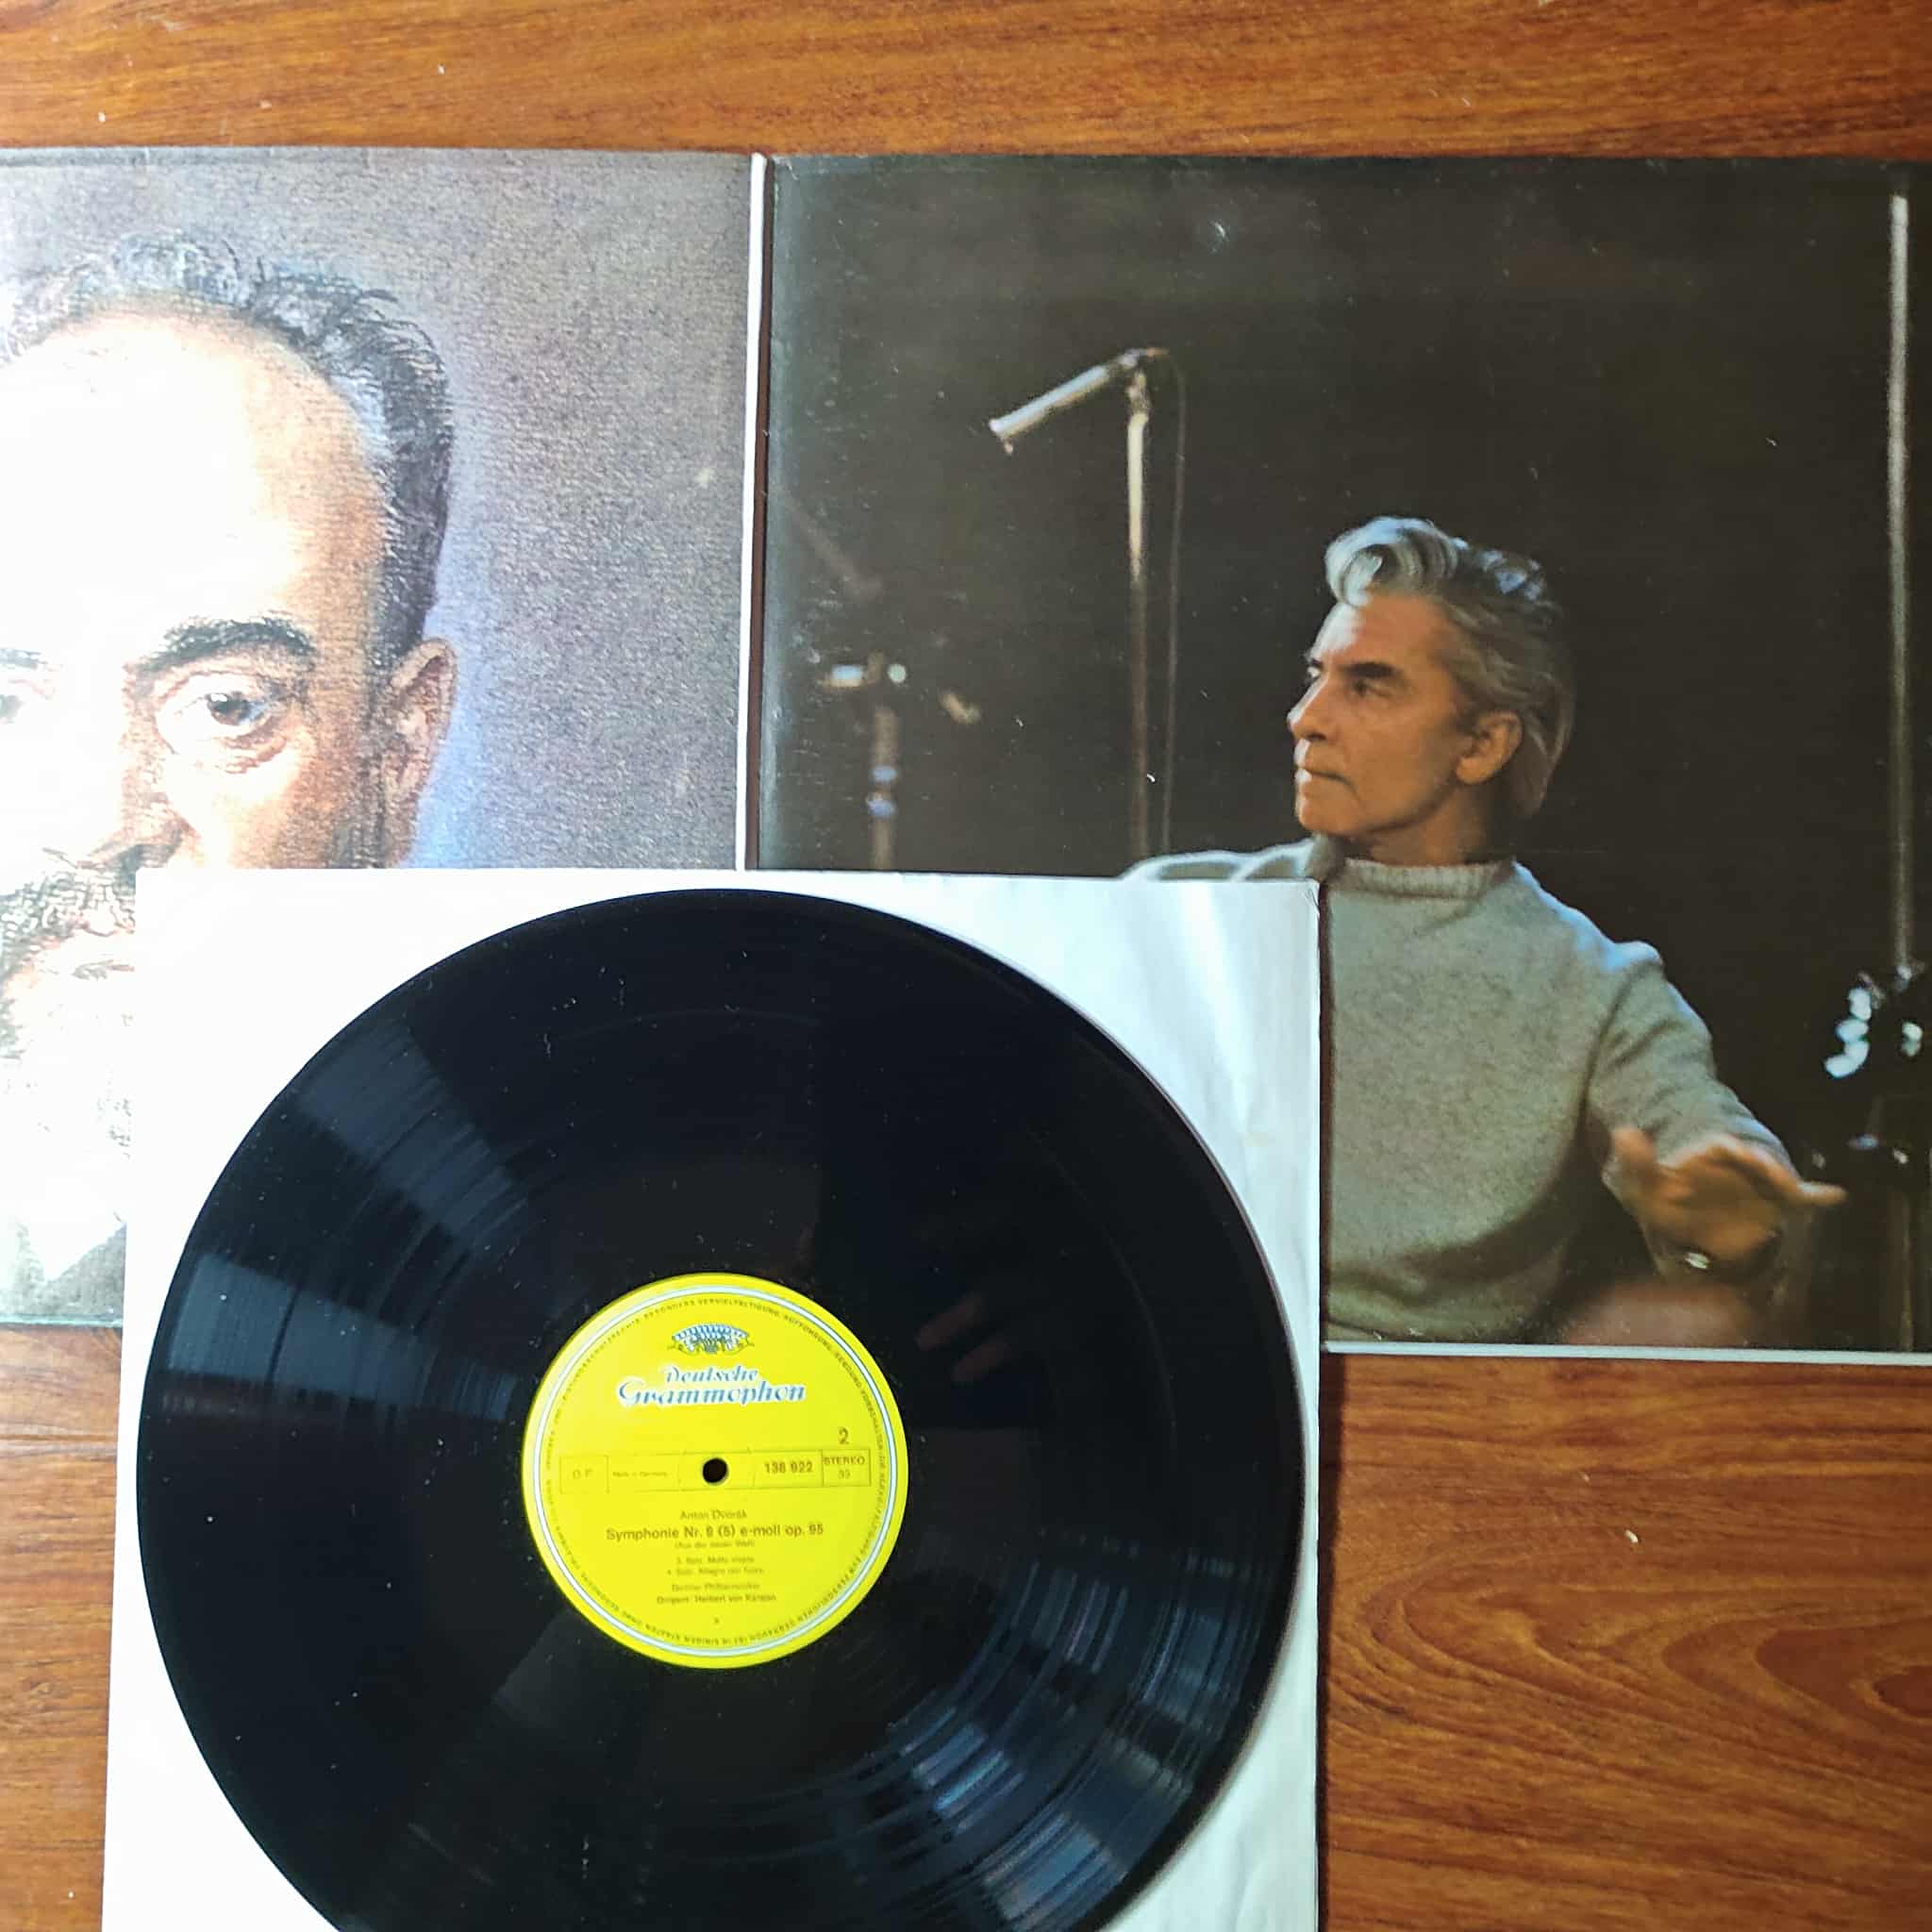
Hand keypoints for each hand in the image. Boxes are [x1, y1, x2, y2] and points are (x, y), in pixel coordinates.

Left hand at [1605, 1127, 1845, 1272]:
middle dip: (1758, 1159)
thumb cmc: (1667, 1203)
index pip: (1718, 1145)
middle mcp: (1740, 1164)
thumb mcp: (1644, 1186)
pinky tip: (1836, 1194)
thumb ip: (1636, 1162)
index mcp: (1707, 1154)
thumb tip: (1623, 1130)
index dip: (1724, 1148)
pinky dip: (1818, 1196)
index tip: (1729, 1148)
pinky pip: (1801, 1198)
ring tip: (1789, 1183)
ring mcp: (1760, 1183)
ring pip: (1778, 1176)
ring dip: (1784, 1177)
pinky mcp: (1777, 1204)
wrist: (1692, 1230)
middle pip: (1754, 1156)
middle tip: (1761, 1163)